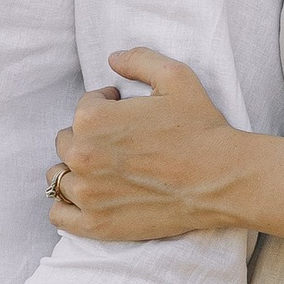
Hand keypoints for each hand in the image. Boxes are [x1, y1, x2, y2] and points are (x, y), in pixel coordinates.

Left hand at [50, 48, 253, 240]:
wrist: (223, 180)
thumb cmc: (201, 129)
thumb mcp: (175, 77)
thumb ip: (139, 60)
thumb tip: (113, 58)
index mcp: (93, 118)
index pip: (84, 107)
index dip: (107, 107)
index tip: (127, 116)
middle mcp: (82, 155)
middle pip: (67, 141)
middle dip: (89, 138)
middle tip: (119, 145)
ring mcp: (87, 193)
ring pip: (59, 175)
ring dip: (76, 170)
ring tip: (106, 172)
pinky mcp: (97, 224)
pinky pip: (60, 214)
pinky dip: (67, 206)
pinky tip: (89, 198)